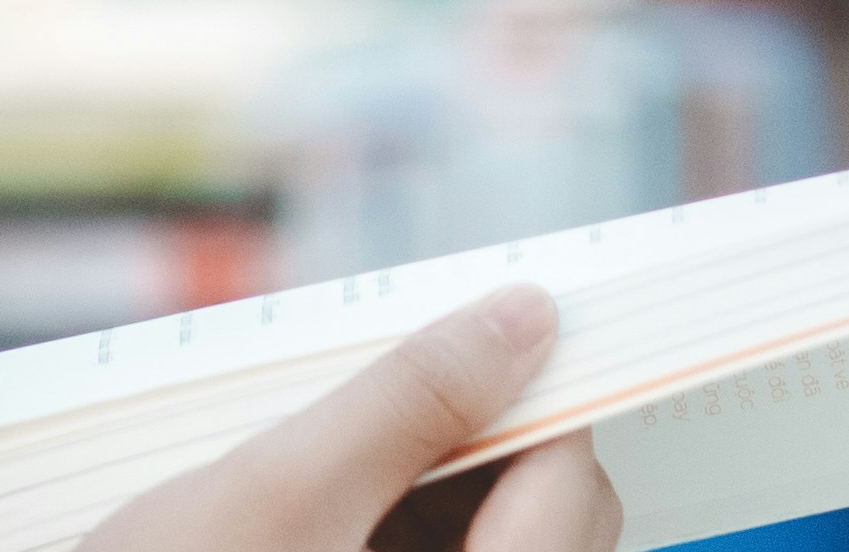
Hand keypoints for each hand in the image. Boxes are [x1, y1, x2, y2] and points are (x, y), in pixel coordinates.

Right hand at [76, 284, 621, 551]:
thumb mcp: (278, 487)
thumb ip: (410, 397)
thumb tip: (522, 320)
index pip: (569, 484)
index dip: (529, 389)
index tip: (478, 327)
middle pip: (554, 521)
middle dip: (487, 437)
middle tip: (394, 386)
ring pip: (500, 545)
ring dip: (440, 482)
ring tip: (341, 452)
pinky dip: (400, 526)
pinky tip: (328, 505)